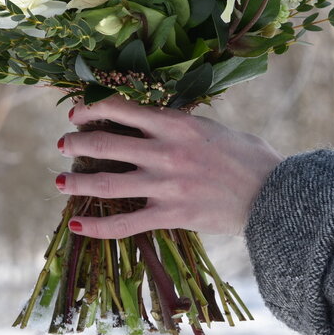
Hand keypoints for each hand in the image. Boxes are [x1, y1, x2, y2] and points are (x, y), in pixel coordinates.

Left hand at [55, 94, 283, 237]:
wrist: (274, 195)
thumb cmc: (250, 158)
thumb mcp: (213, 128)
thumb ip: (182, 124)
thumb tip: (156, 120)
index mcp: (176, 123)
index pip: (121, 109)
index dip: (91, 109)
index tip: (78, 113)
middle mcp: (165, 151)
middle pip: (105, 143)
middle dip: (76, 142)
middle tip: (62, 144)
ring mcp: (165, 185)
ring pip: (106, 181)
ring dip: (75, 180)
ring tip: (59, 180)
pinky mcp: (170, 215)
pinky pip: (125, 222)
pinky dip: (98, 225)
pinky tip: (78, 226)